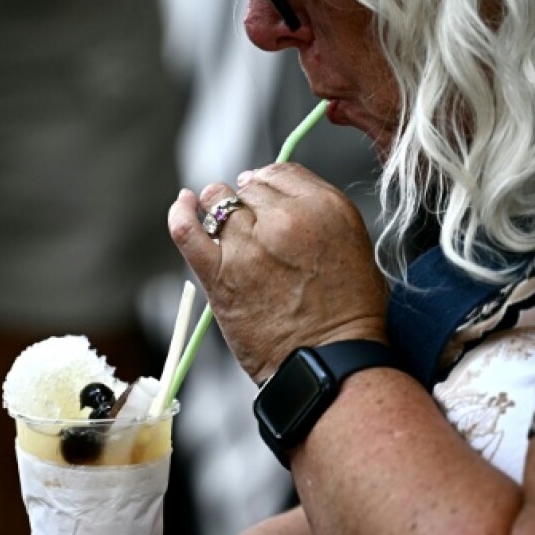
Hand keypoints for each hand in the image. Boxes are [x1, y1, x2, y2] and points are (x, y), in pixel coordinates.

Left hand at [168, 163, 388, 380]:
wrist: (329, 362)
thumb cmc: (349, 314)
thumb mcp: (353, 244)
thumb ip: (319, 214)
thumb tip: (277, 195)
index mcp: (325, 208)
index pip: (281, 172)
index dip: (269, 185)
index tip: (266, 200)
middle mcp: (286, 219)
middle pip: (250, 186)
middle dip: (249, 202)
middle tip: (256, 229)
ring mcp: (249, 244)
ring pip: (219, 201)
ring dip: (219, 208)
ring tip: (223, 222)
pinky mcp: (220, 274)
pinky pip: (186, 229)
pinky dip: (180, 212)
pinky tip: (183, 205)